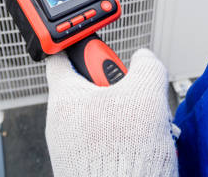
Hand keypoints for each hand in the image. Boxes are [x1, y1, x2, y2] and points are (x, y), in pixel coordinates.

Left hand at [45, 49, 177, 176]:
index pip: (61, 57)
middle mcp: (62, 121)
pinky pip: (105, 140)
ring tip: (146, 129)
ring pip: (103, 116)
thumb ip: (146, 66)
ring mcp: (71, 146)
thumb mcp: (146, 94)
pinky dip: (125, 139)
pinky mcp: (84, 165)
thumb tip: (145, 59)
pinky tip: (142, 148)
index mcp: (66, 96)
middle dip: (120, 88)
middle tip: (138, 95)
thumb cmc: (122, 156)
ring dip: (128, 116)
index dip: (79, 45)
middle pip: (91, 87)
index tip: (92, 43)